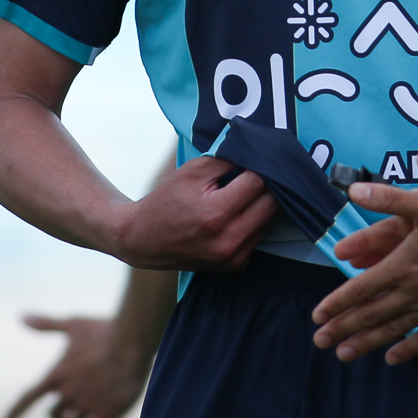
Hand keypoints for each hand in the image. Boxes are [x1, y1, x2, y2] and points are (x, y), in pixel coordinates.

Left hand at [4, 314, 149, 417]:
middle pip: (55, 417)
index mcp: (56, 376)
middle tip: (74, 416)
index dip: (17, 411)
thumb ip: (47, 324)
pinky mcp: (104, 415)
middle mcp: (67, 394)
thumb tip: (21, 316)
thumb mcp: (73, 325)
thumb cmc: (103, 331)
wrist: (131, 344)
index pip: (29, 397)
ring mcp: (85, 406)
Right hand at [114, 155, 278, 270]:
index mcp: (216, 214)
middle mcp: (229, 241)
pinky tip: (240, 211)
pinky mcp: (236, 265)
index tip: (262, 154)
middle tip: (261, 169)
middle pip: (273, 203)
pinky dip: (255, 220)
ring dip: (264, 203)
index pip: (259, 182)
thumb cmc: (166, 201)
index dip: (262, 164)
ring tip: (248, 189)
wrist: (144, 241)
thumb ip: (228, 159)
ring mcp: (234, 257)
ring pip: (270, 220)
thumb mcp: (192, 172)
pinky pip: (259, 235)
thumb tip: (258, 151)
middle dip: (269, 183)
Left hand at [313, 182, 417, 364]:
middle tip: (319, 341)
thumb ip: (388, 199)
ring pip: (392, 331)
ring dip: (366, 343)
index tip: (317, 316)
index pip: (360, 289)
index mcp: (402, 266)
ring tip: (344, 355)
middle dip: (342, 328)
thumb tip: (354, 191)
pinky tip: (392, 358)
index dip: (337, 303)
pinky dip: (407, 350)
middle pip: (370, 315)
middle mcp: (412, 292)